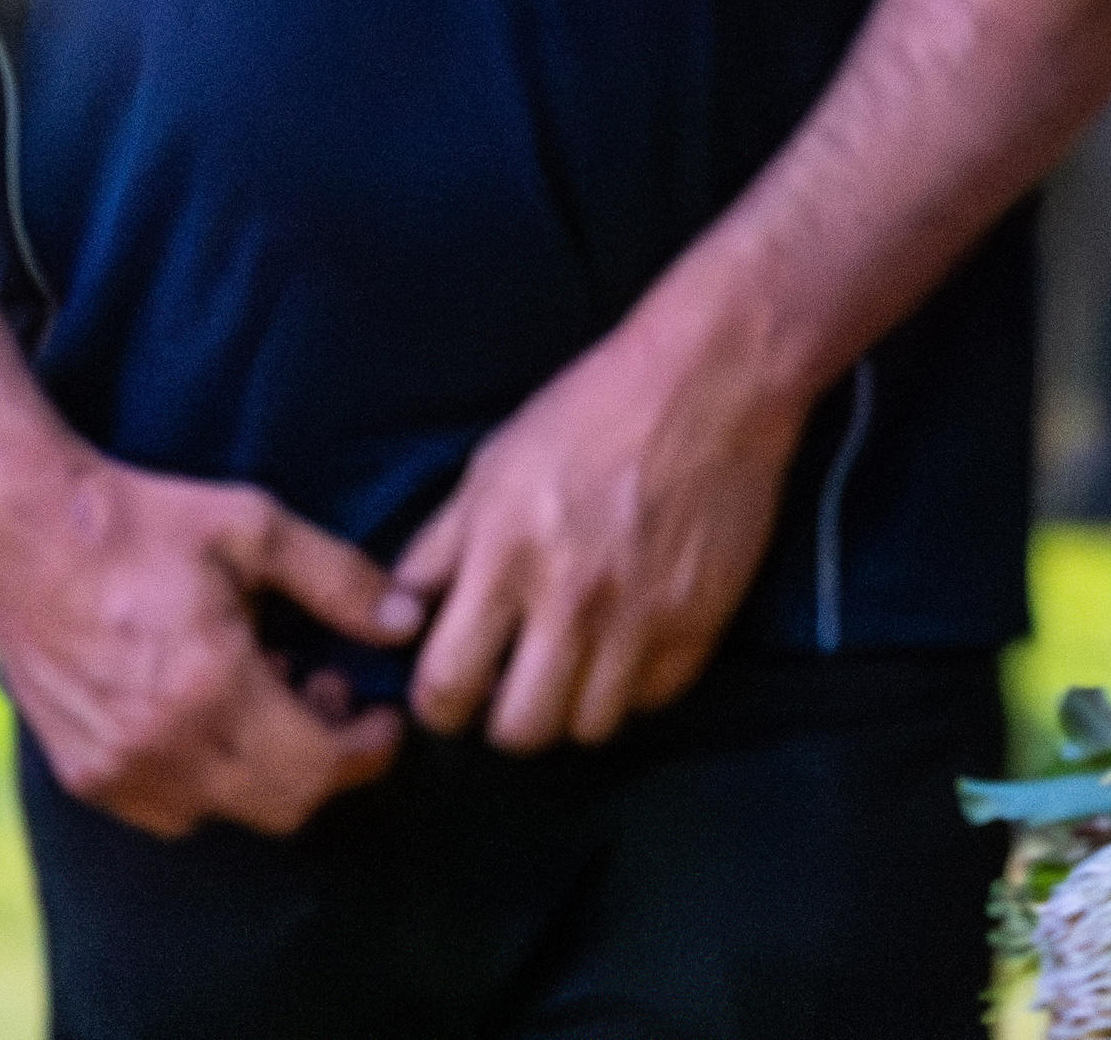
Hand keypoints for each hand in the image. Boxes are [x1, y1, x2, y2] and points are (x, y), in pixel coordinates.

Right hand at [0, 446, 415, 837]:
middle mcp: (162, 750)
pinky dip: (208, 778)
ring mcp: (116, 772)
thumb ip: (340, 580)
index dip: (368, 750)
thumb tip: (408, 621)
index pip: (319, 770)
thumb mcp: (253, 527)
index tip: (381, 715)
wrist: (21, 534)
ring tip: (265, 688)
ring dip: (265, 769)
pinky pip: (171, 810)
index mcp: (211, 690)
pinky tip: (206, 708)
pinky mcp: (83, 775)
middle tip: (326, 690)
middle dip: (325, 759)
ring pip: (226, 812)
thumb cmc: (139, 522)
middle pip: (283, 806)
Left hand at [399, 307, 806, 751]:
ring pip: (588, 729)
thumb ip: (442, 546)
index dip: (438, 704)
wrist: (710, 380)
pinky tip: (625, 647)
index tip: (451, 690)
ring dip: (572, 706)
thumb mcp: (493, 464)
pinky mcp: (700, 624)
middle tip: (512, 685)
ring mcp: (641, 619)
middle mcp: (571, 599)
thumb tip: (399, 616)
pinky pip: (650, 701)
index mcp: (506, 554)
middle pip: (520, 730)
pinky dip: (632, 687)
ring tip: (573, 665)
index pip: (445, 685)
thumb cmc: (590, 410)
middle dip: (503, 718)